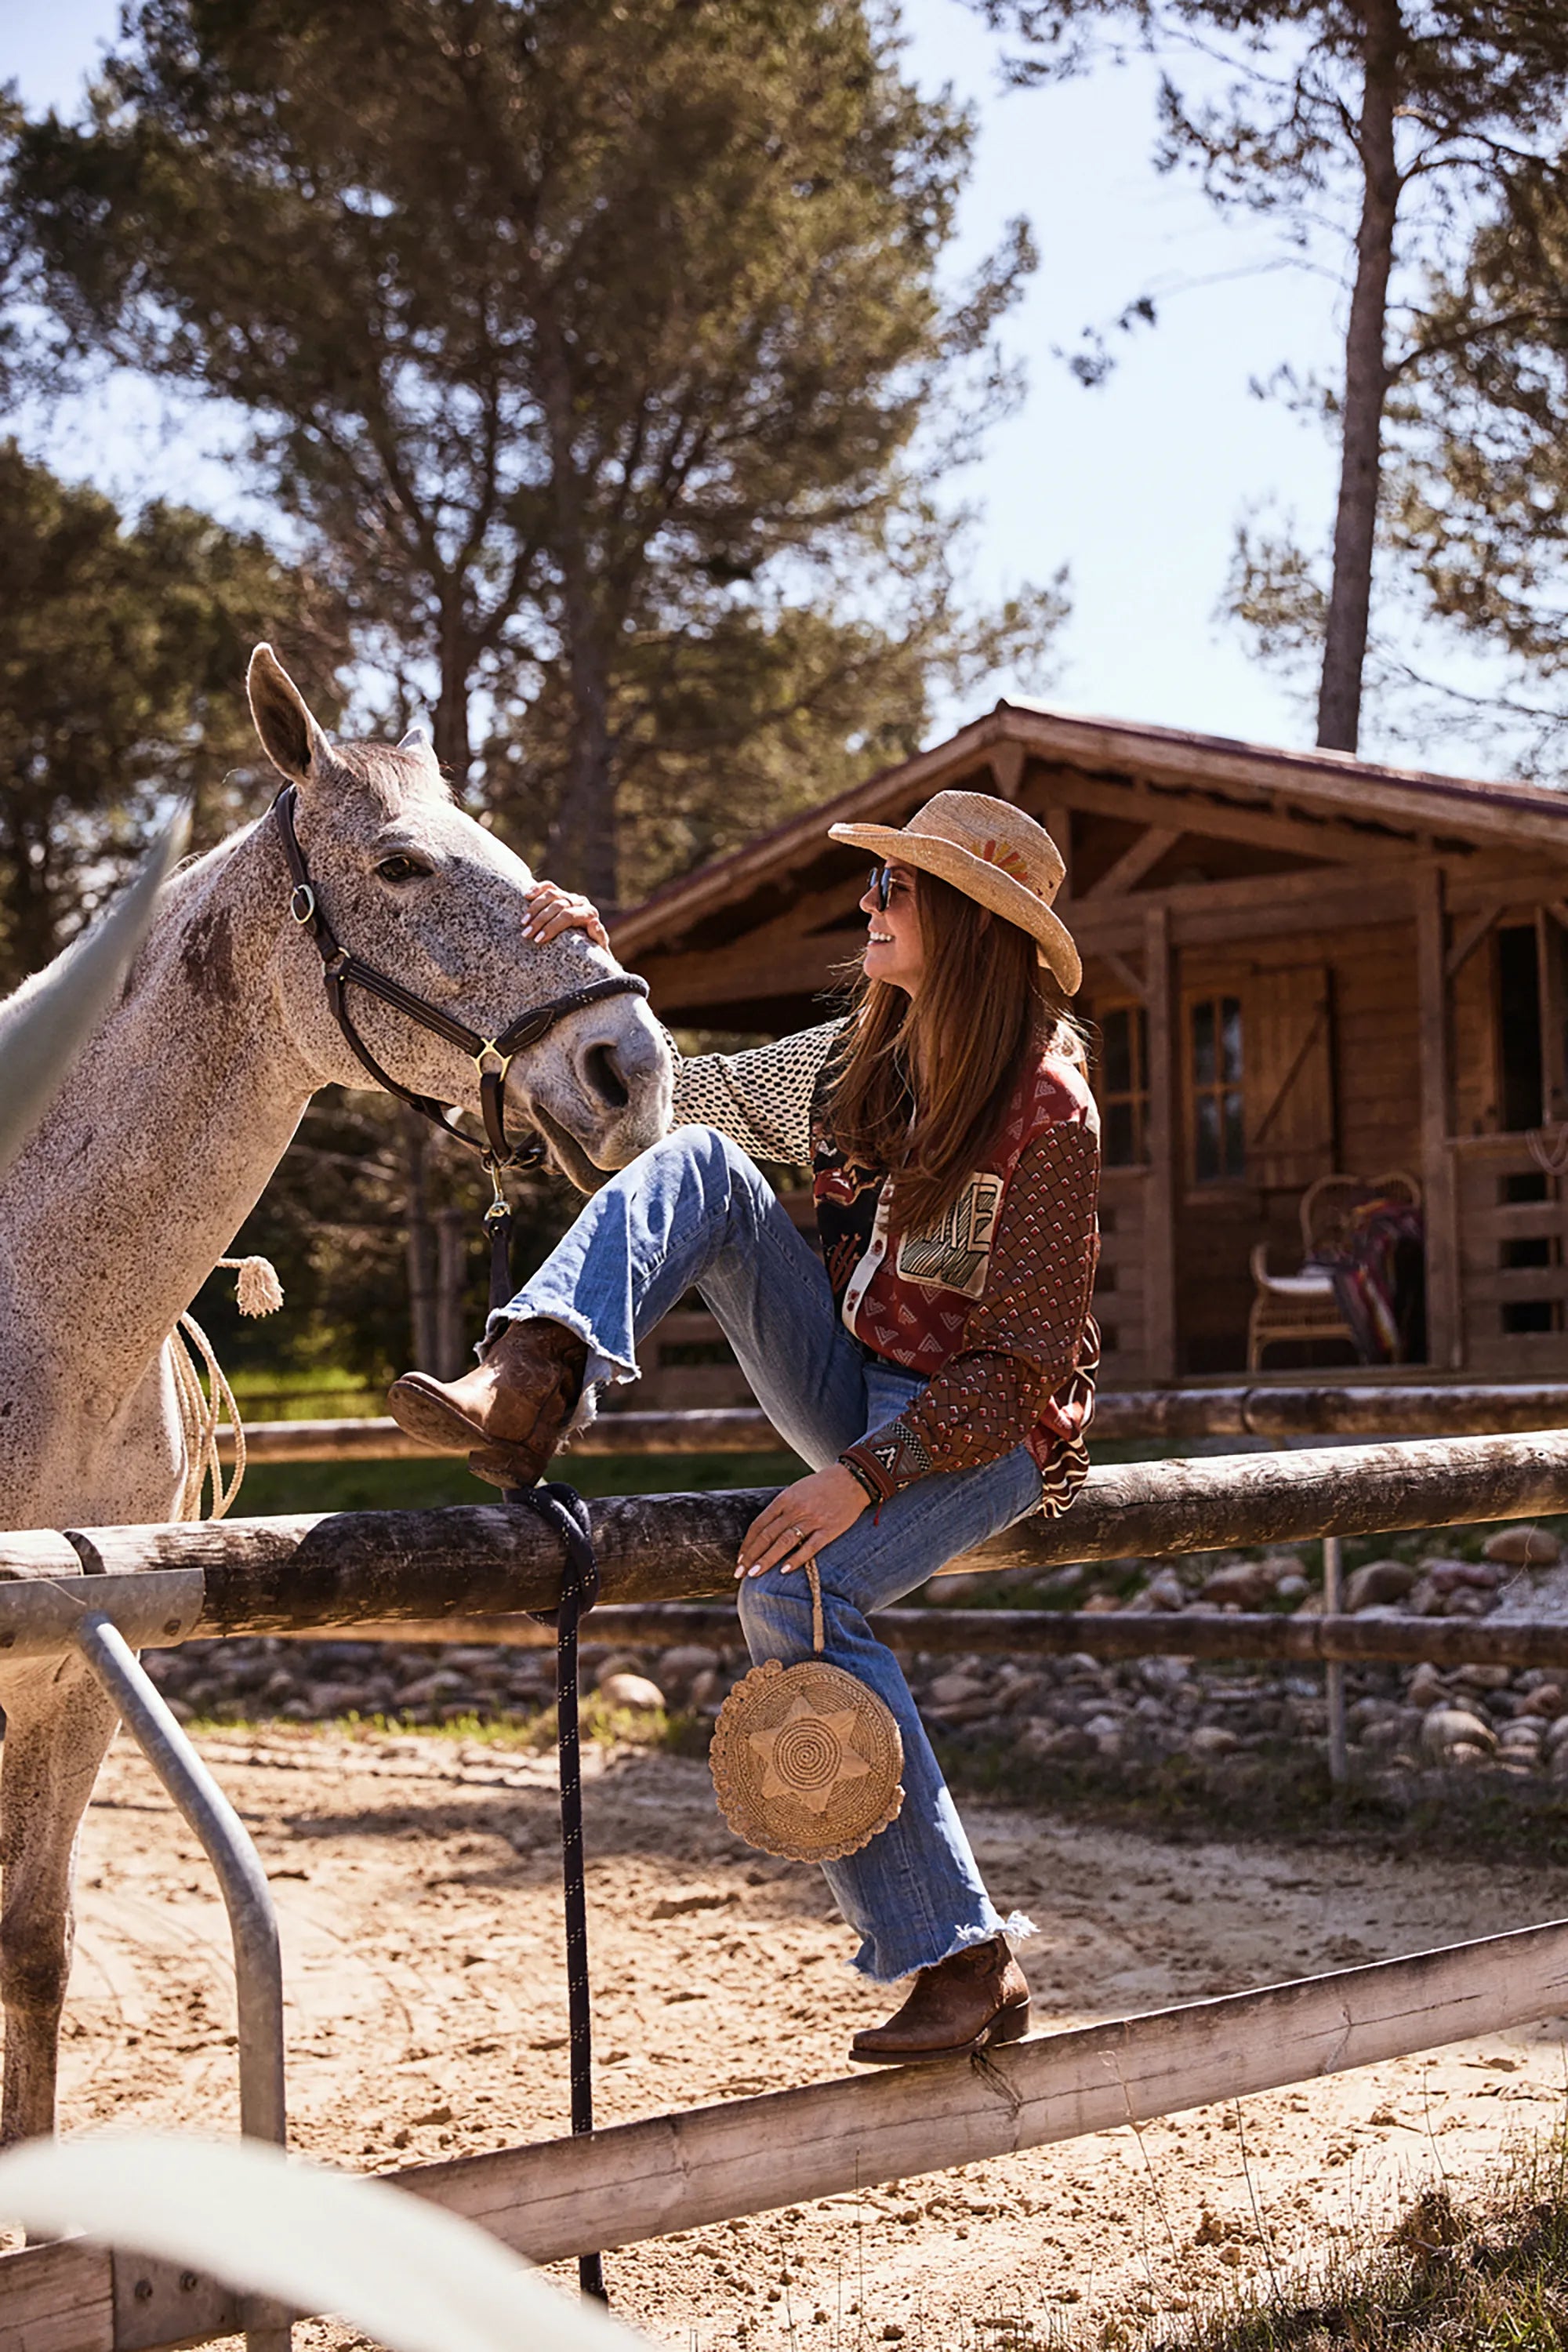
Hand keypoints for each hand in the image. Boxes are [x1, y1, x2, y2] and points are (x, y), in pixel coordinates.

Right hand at [523, 880, 608, 949]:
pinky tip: (526, 896)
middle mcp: (580, 902)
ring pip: (551, 894)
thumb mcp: (599, 948)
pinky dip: (537, 888)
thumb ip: (599, 936)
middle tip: (526, 934)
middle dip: (540, 920)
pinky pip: (548, 886)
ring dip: (534, 907)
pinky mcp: (560, 893)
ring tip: (523, 922)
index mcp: (590, 913)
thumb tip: (594, 922)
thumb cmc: (592, 950)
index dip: (552, 926)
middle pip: (557, 905)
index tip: (538, 939)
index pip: (568, 916)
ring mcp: (569, 896)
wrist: (589, 946)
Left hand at [737, 1464, 869, 1578]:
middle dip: (751, 1555)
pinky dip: (796, 1559)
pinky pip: (810, 1547)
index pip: (759, 1524)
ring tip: (754, 1574)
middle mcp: (795, 1509)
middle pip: (768, 1535)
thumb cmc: (821, 1486)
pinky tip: (784, 1571)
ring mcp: (812, 1520)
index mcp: (785, 1499)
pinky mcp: (829, 1529)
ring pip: (784, 1542)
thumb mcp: (796, 1490)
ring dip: (767, 1559)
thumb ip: (781, 1509)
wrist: (852, 1479)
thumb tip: (764, 1531)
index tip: (739, 1559)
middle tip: (739, 1573)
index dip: (748, 1543)